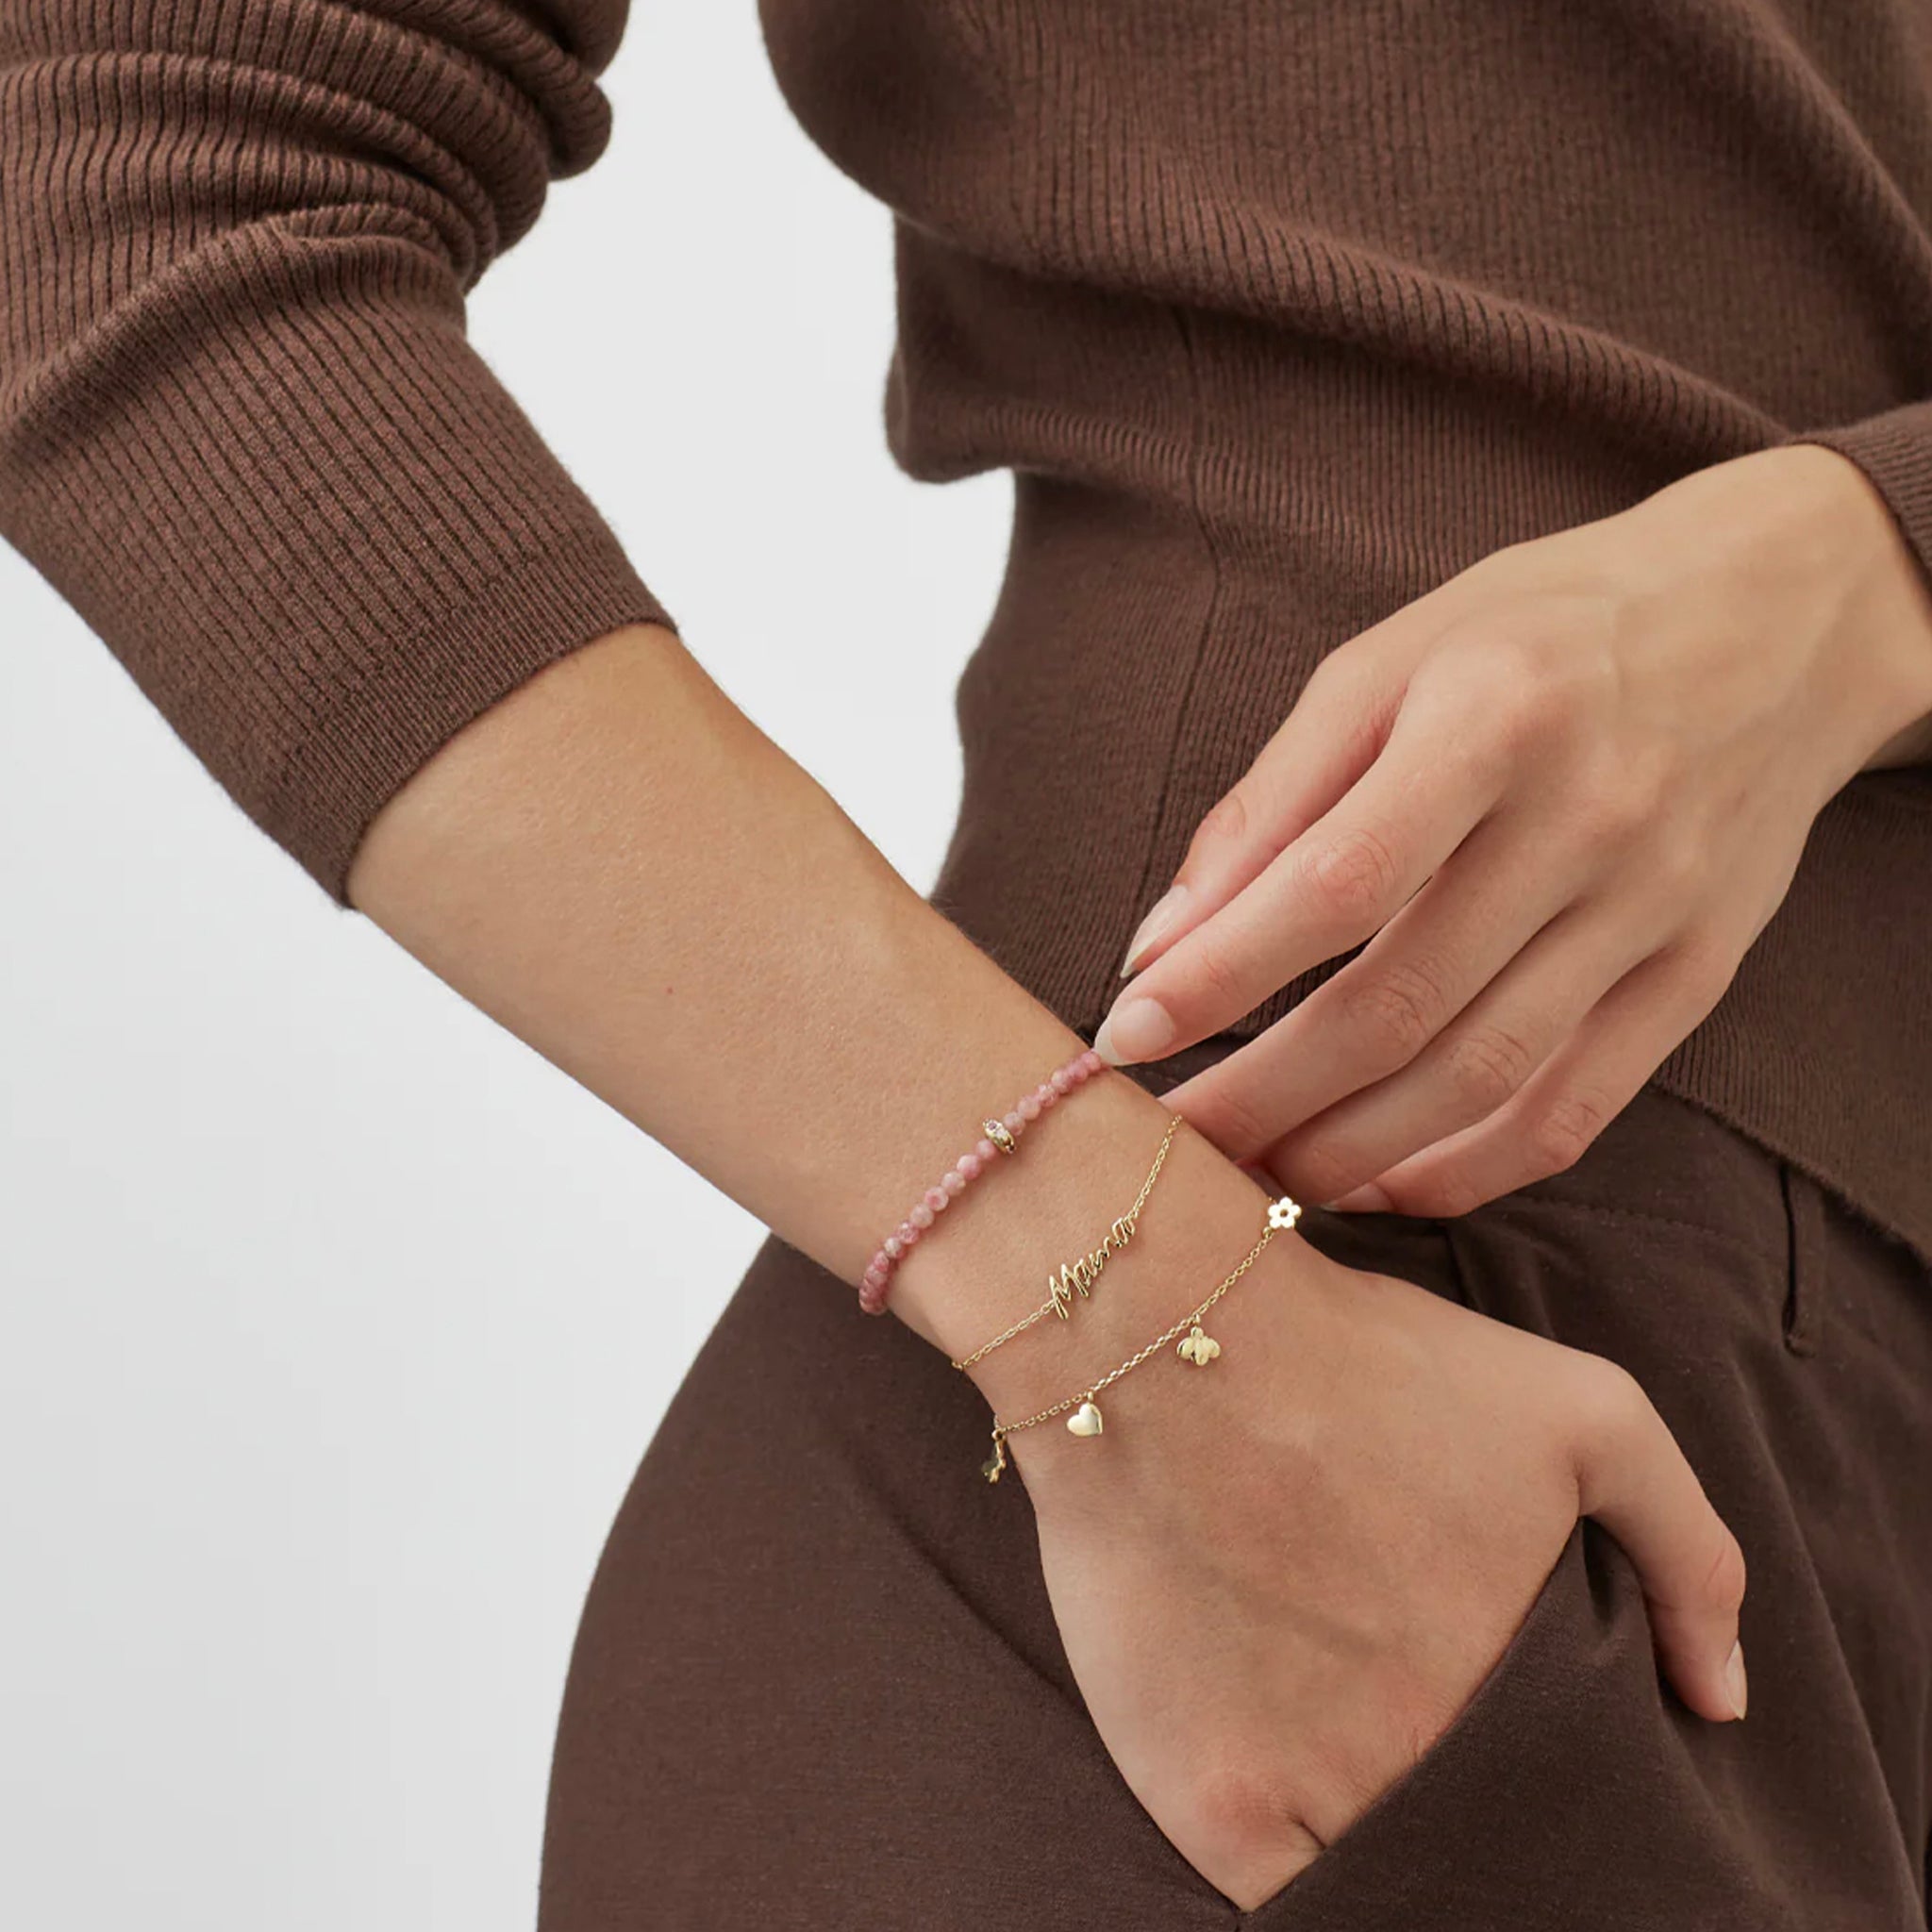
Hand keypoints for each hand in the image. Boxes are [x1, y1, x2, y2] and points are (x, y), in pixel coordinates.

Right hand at [1000, 1234, 1748, 1911]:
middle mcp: (1428, 1765)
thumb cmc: (1368, 1363)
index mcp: (1526, 1691)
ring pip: (1374, 1871)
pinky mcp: (1206, 1806)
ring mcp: (1312, 1799)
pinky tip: (1272, 1792)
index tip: (1503, 1724)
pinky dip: (1283, 1869)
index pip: (1562, 1796)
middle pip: (1468, 1836)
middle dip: (1458, 1792)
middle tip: (1407, 1708)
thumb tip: (1721, 1700)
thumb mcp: (1581, 1412)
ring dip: (1372, 1832)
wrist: (1166, 1342)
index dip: (1539, 1772)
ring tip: (1335, 1732)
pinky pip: (1273, 1899)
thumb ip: (1688, 1554)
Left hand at [1097, 444, 1931, 1215]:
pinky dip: (1467, 1169)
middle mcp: (1586, 820)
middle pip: (1401, 1003)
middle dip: (1263, 1095)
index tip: (1127, 1034)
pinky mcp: (1695, 974)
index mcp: (1494, 717)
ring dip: (1349, 1150)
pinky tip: (1378, 1186)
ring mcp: (1653, 908)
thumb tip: (1161, 943)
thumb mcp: (1391, 662)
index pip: (1335, 884)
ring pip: (1482, 1077)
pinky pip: (1576, 1109)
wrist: (1777, 616)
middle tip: (1171, 1145)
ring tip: (1255, 1176)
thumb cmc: (1540, 630)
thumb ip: (1271, 803)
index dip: (1221, 976)